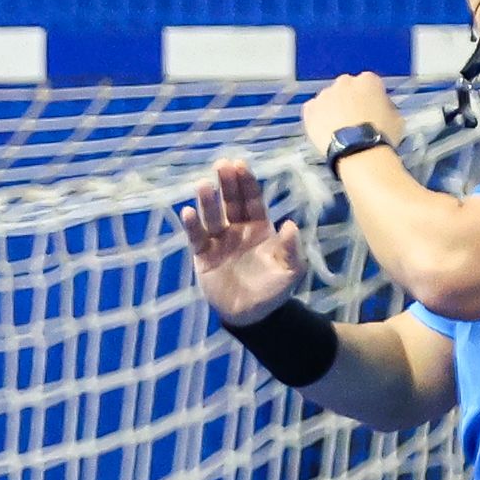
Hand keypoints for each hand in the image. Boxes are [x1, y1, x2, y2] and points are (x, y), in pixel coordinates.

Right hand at [178, 160, 304, 323]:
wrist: (252, 315)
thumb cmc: (274, 290)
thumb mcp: (290, 270)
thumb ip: (291, 248)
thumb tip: (289, 224)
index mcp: (259, 228)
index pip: (252, 200)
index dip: (246, 183)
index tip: (240, 165)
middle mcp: (238, 230)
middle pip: (231, 202)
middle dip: (227, 183)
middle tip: (221, 164)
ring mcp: (219, 242)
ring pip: (212, 216)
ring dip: (208, 201)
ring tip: (203, 185)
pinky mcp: (204, 257)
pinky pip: (197, 238)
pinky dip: (192, 226)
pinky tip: (188, 212)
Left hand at [301, 73, 404, 155]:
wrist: (357, 152)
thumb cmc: (379, 137)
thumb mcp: (396, 119)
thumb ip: (387, 107)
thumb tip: (383, 110)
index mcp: (368, 80)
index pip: (369, 84)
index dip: (370, 98)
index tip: (371, 108)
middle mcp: (345, 82)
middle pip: (346, 88)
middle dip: (349, 100)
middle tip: (354, 119)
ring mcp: (325, 95)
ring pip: (328, 98)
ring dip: (332, 109)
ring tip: (339, 129)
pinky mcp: (310, 109)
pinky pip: (312, 109)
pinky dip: (316, 117)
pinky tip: (324, 129)